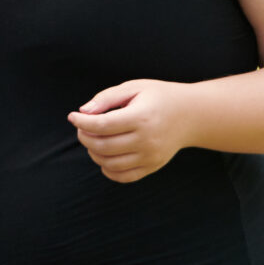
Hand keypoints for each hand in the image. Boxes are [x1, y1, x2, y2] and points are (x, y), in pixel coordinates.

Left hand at [69, 79, 190, 182]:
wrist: (191, 114)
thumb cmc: (158, 97)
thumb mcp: (134, 87)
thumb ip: (107, 98)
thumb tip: (83, 112)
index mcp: (141, 116)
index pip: (102, 125)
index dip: (82, 122)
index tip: (73, 116)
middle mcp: (147, 139)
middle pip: (102, 146)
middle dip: (84, 137)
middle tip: (83, 128)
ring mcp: (150, 156)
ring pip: (109, 163)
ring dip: (93, 153)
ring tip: (94, 139)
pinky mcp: (152, 166)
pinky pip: (123, 176)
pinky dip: (107, 169)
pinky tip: (105, 155)